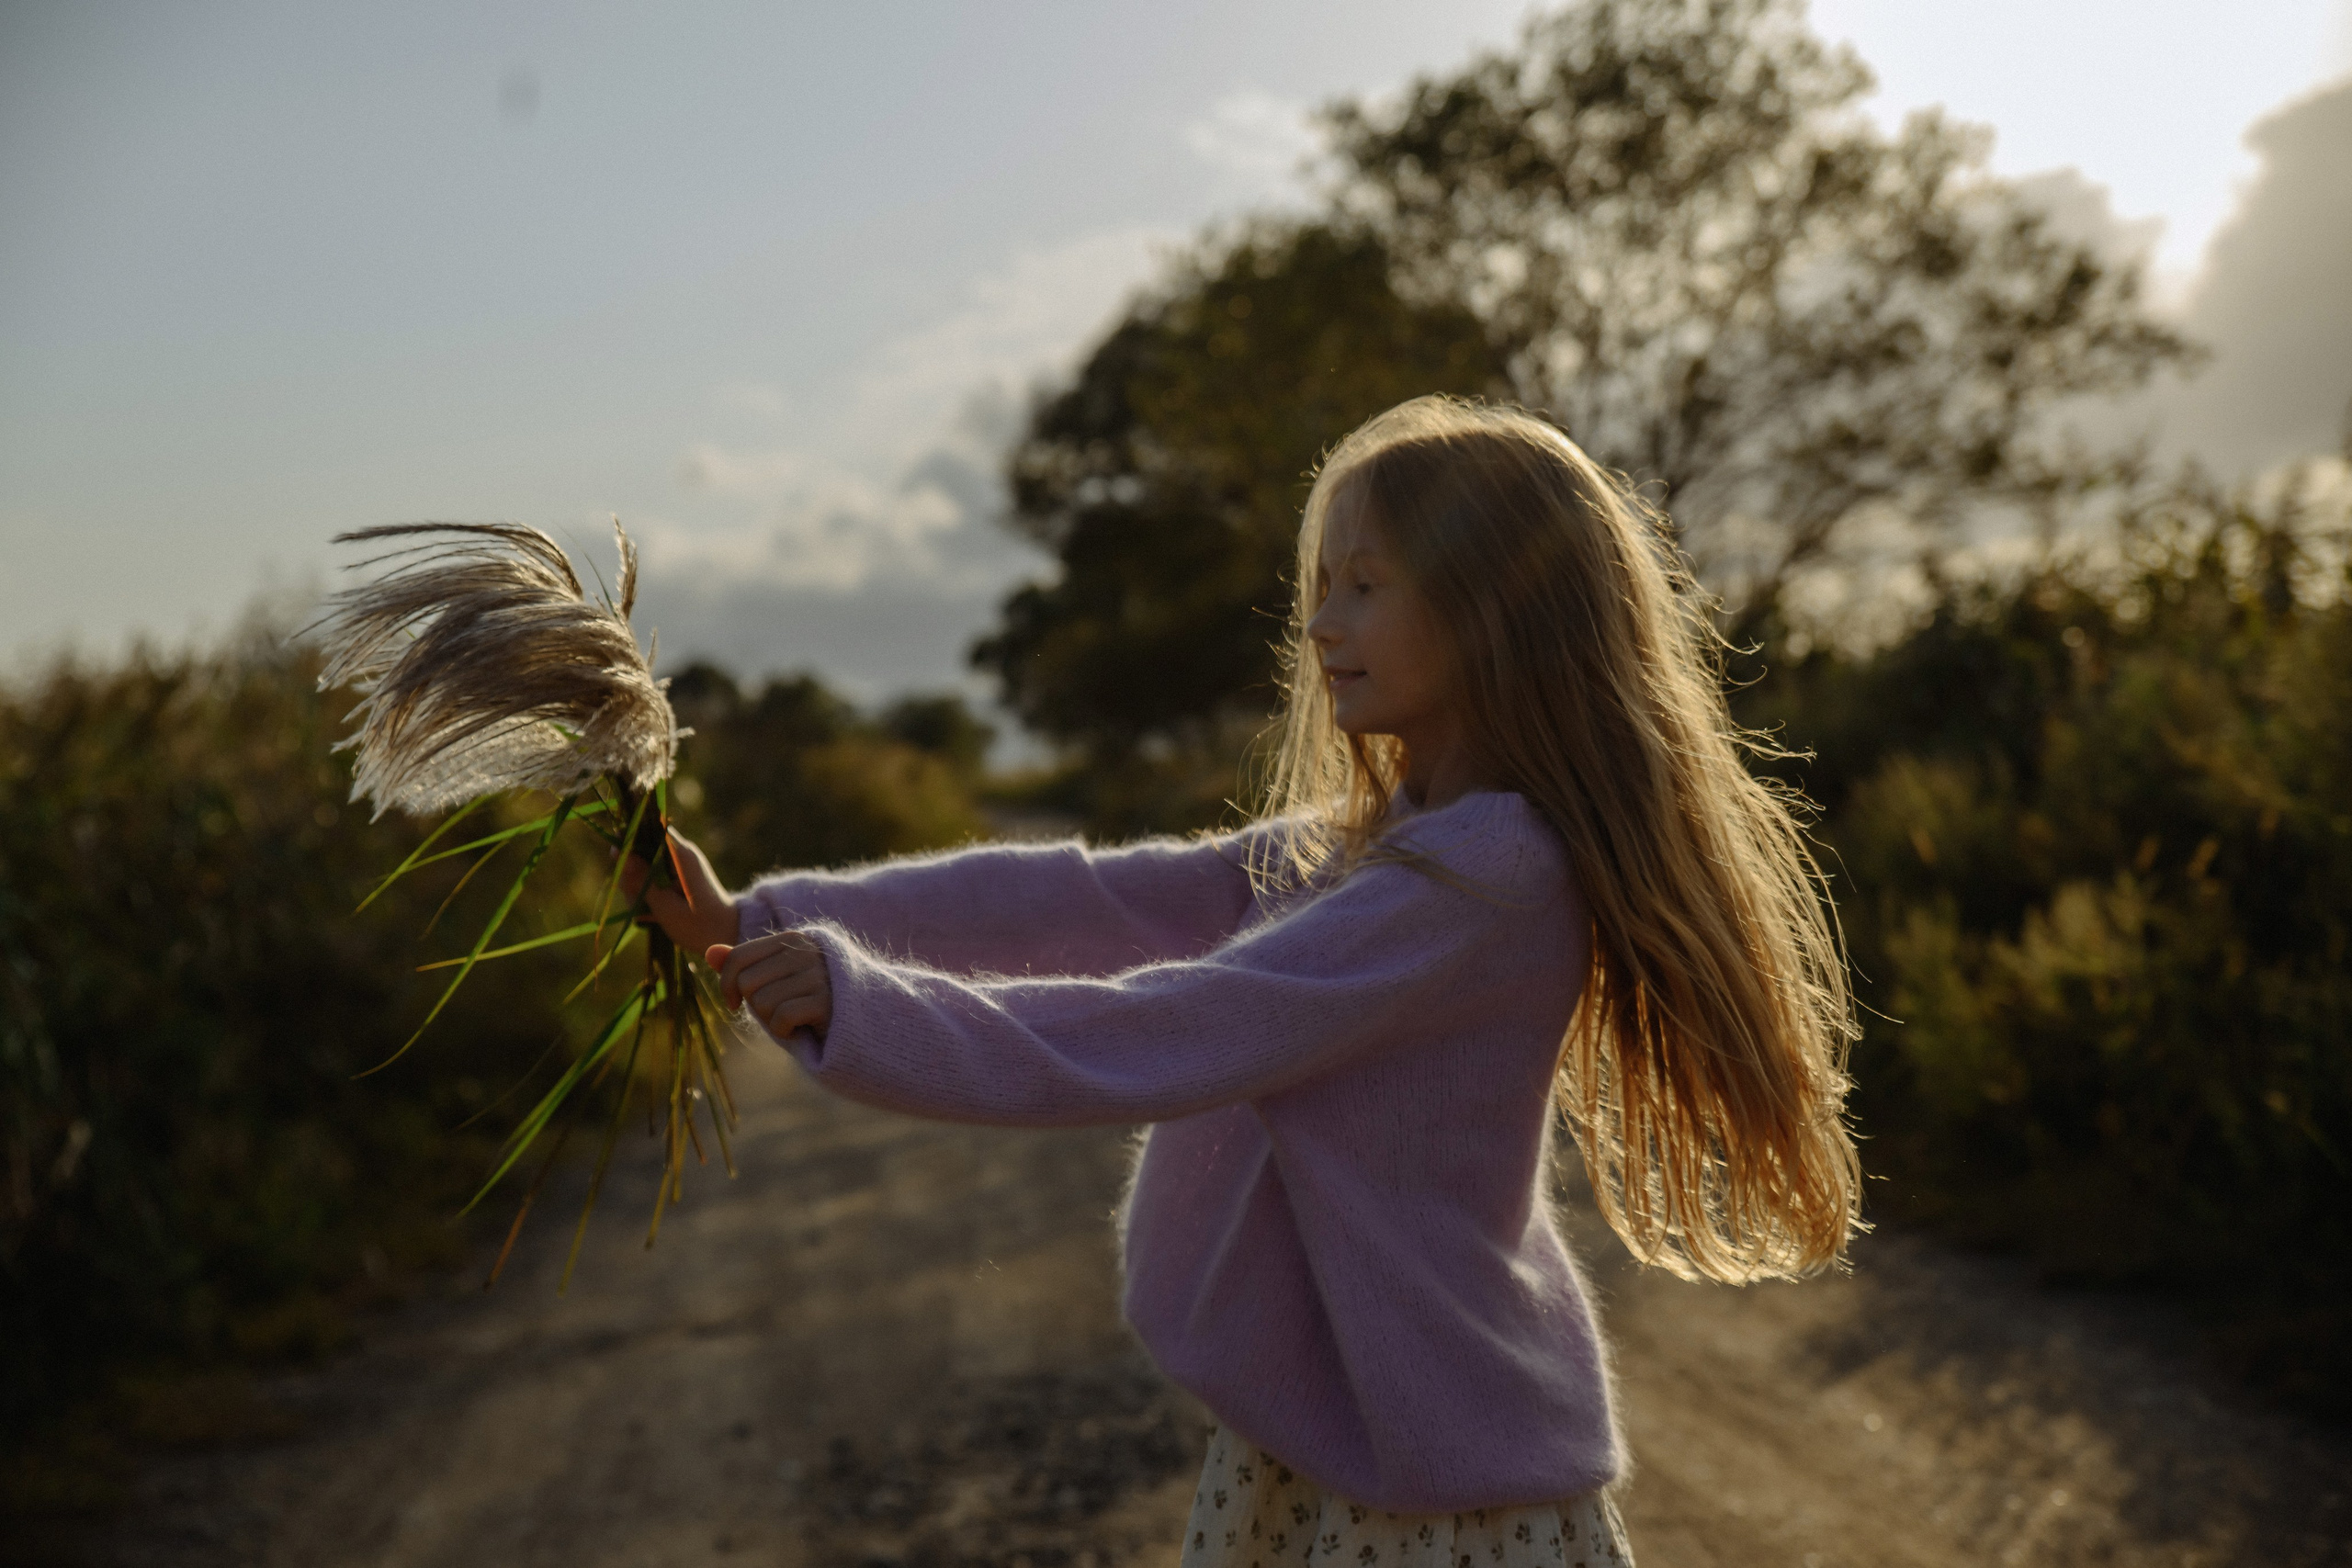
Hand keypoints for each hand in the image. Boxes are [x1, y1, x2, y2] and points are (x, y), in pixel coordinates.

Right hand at [621, 829, 736, 956]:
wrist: (728, 936)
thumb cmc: (701, 925)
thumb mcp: (666, 907)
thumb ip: (642, 881)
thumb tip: (621, 854)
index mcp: (681, 854)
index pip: (651, 828)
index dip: (630, 838)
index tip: (616, 856)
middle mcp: (679, 855)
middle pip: (641, 850)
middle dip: (630, 873)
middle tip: (634, 897)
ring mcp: (676, 867)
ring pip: (642, 868)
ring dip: (636, 890)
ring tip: (646, 913)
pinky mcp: (674, 879)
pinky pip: (651, 880)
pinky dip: (645, 896)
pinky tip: (649, 916)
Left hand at [707, 931, 832, 1040]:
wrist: (857, 1022)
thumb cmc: (806, 999)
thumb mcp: (772, 979)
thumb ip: (743, 964)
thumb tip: (710, 952)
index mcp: (791, 939)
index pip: (738, 957)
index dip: (727, 984)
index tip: (735, 1001)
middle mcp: (806, 951)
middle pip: (747, 982)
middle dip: (754, 1004)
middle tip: (777, 1010)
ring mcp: (818, 975)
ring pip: (762, 1002)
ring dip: (771, 1020)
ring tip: (793, 1018)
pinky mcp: (826, 1002)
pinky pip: (781, 1018)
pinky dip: (785, 1032)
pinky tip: (801, 1029)